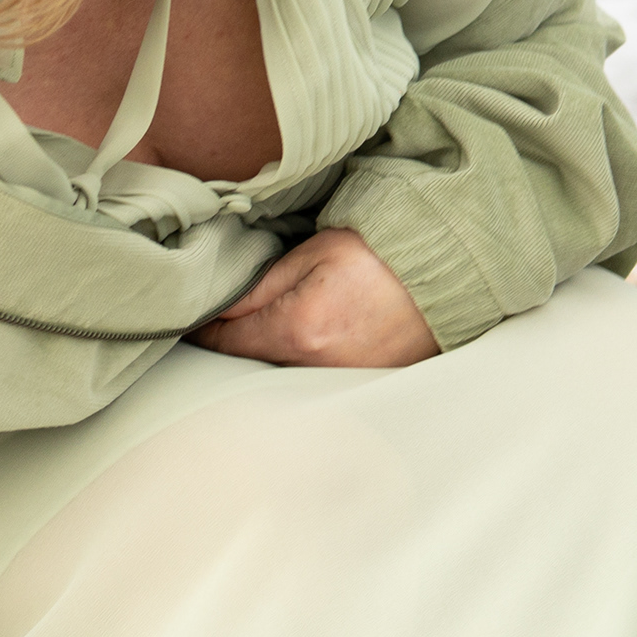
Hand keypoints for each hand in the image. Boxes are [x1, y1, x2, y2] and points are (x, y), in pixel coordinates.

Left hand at [189, 228, 441, 368]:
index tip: (189, 319)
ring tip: (268, 323)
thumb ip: (261, 284)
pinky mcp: (363, 383)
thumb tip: (219, 307)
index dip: (203, 327)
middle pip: (254, 360)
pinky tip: (311, 336)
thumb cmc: (381, 252)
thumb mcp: (314, 252)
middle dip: (235, 339)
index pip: (227, 340)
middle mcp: (317, 365)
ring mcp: (343, 381)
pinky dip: (304, 361)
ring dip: (270, 352)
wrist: (448, 269)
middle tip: (221, 317)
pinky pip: (316, 378)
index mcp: (298, 328)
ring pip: (283, 372)